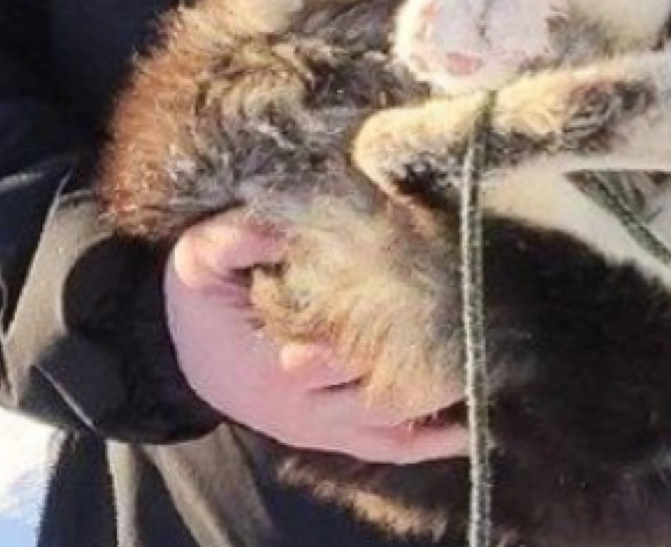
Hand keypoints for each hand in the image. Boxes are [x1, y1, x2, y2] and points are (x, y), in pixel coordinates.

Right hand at [165, 212, 467, 462]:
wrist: (186, 355)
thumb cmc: (203, 299)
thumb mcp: (201, 258)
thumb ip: (237, 238)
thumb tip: (287, 224)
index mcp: (268, 361)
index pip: (330, 354)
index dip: (376, 326)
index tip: (421, 286)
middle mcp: (300, 404)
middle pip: (374, 398)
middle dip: (425, 369)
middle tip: (472, 328)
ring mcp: (321, 426)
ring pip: (389, 427)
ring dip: (438, 404)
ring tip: (485, 372)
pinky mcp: (335, 434)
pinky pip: (388, 447)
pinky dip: (430, 442)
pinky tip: (470, 427)